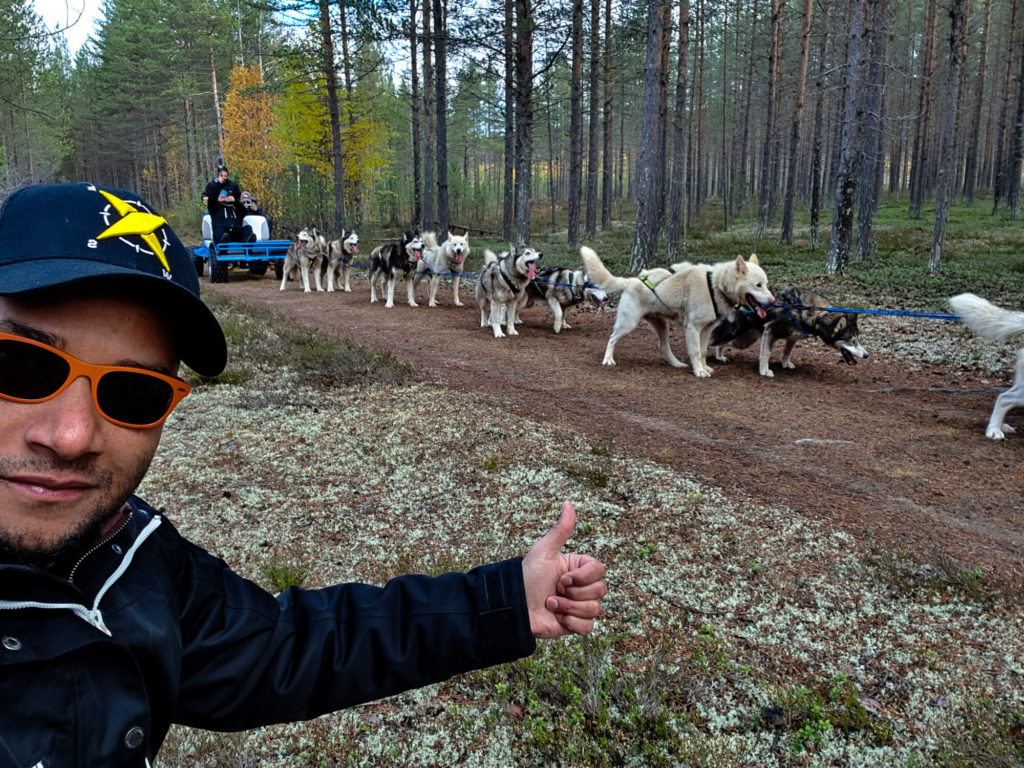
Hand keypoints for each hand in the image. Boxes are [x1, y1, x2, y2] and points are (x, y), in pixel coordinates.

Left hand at [522, 501, 606, 637]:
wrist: (514, 607)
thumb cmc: (527, 577)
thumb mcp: (543, 551)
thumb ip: (560, 529)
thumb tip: (568, 503)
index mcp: (577, 568)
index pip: (600, 570)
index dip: (583, 576)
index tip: (562, 578)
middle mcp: (581, 586)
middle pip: (600, 590)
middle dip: (574, 593)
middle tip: (554, 590)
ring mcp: (579, 605)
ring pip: (594, 609)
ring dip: (569, 607)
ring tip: (550, 604)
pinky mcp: (575, 624)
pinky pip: (588, 627)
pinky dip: (570, 622)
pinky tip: (556, 617)